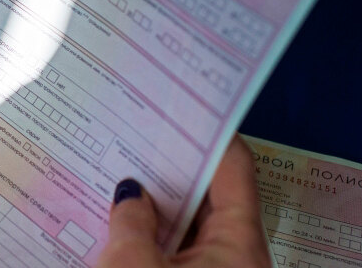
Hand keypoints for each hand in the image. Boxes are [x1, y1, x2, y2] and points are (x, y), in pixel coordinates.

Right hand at [98, 135, 270, 267]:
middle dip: (173, 169)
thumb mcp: (132, 264)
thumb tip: (131, 196)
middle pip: (211, 198)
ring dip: (158, 207)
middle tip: (141, 137)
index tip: (183, 109)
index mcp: (241, 246)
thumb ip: (130, 221)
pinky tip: (120, 225)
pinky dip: (153, 239)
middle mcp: (237, 259)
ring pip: (190, 230)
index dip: (209, 135)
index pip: (234, 169)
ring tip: (122, 176)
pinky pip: (176, 256)